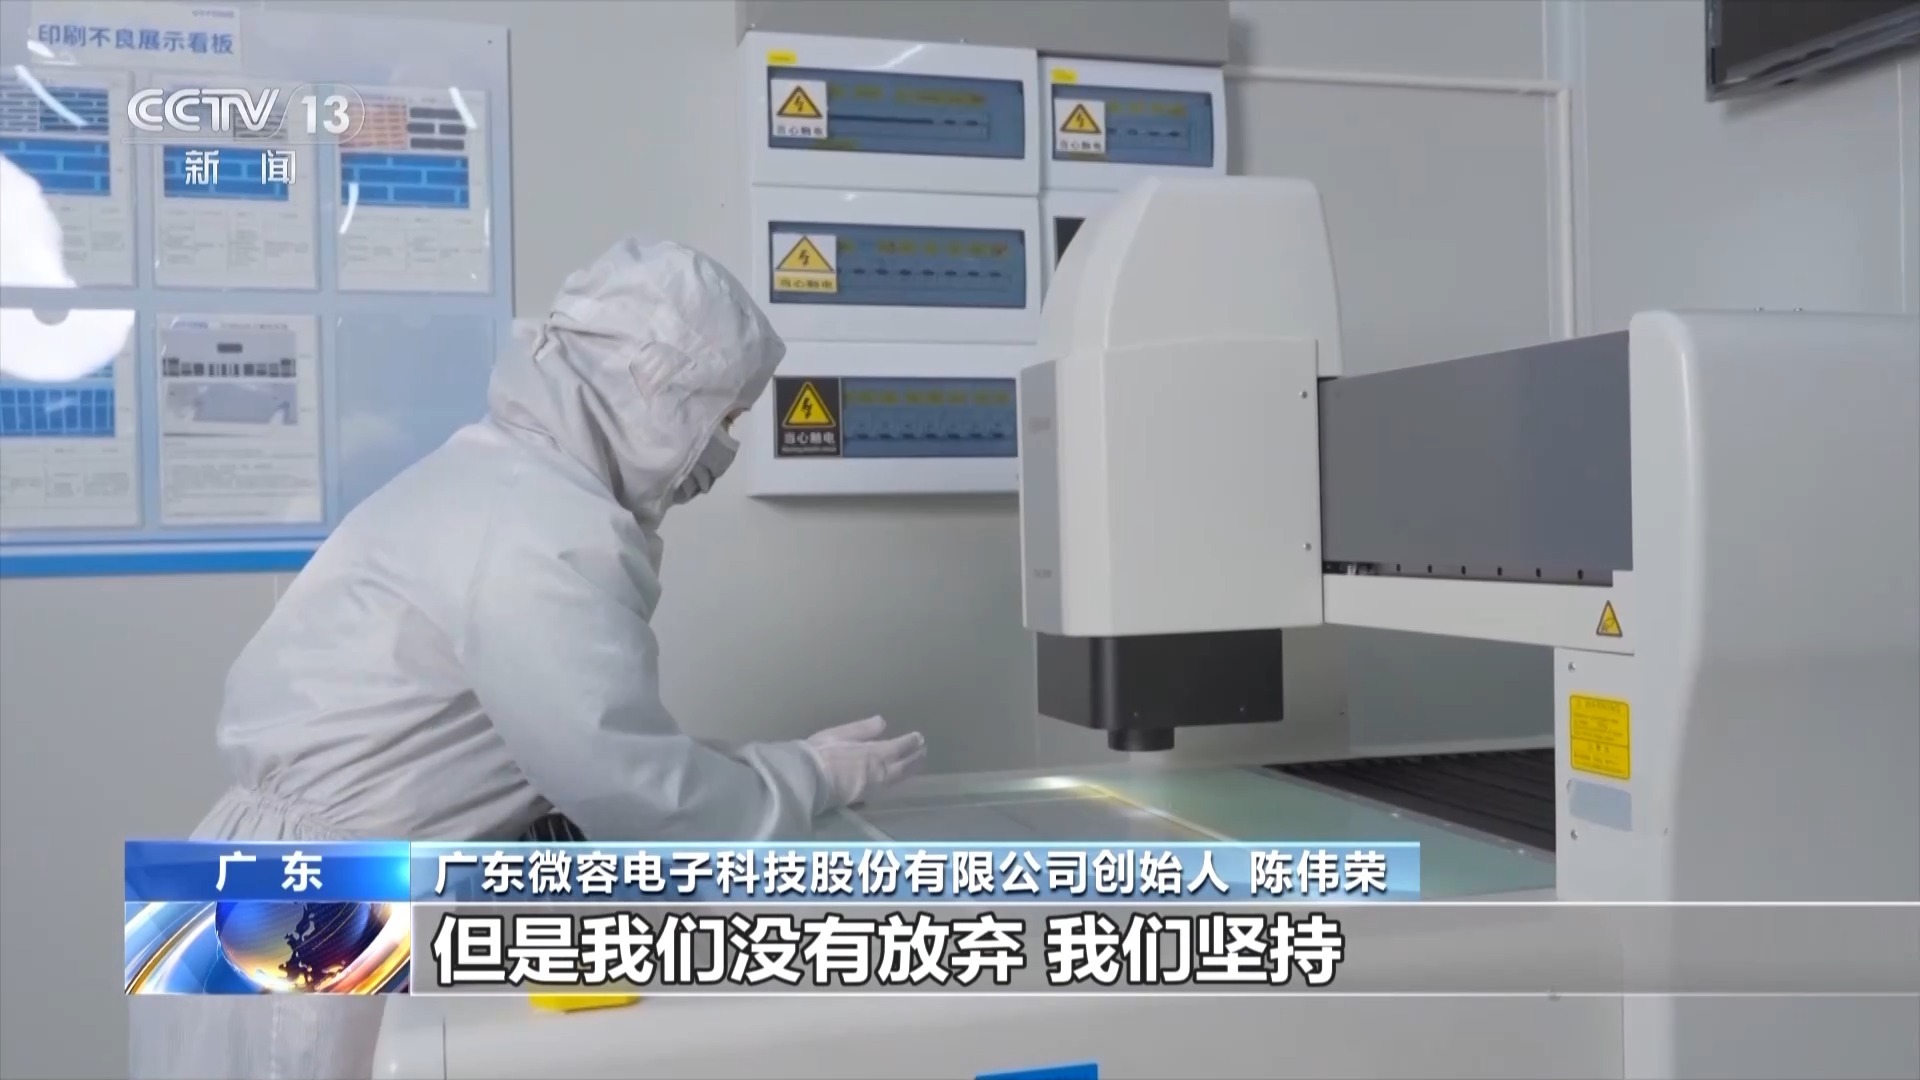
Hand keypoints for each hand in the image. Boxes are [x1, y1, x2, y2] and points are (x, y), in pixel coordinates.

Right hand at [803, 716, 926, 810]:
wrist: (807, 780)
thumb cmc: (820, 753)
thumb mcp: (839, 734)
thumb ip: (863, 729)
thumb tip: (883, 722)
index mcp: (875, 753)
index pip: (899, 747)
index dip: (910, 742)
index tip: (919, 737)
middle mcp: (879, 772)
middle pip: (903, 766)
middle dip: (915, 758)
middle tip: (924, 751)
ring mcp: (873, 788)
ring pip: (897, 779)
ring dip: (910, 770)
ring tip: (916, 765)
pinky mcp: (864, 799)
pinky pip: (887, 788)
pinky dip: (896, 782)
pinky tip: (895, 780)